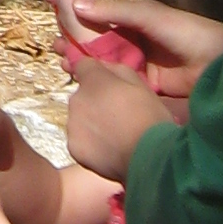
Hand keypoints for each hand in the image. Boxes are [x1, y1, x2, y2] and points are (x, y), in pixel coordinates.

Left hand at [63, 63, 175, 181]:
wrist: (150, 158)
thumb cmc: (150, 118)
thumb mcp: (141, 85)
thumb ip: (118, 71)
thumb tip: (104, 68)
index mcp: (93, 80)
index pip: (83, 65)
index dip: (95, 74)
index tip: (107, 85)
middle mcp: (76, 99)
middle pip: (82, 94)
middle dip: (95, 100)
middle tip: (117, 115)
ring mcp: (72, 125)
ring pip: (79, 118)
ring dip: (91, 122)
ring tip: (114, 135)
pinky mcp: (73, 148)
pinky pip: (79, 139)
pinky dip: (89, 143)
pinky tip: (108, 149)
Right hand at [69, 0, 222, 105]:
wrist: (217, 63)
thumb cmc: (184, 30)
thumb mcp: (147, 13)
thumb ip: (113, 10)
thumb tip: (75, 6)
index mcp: (132, 22)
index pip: (99, 21)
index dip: (78, 22)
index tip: (55, 22)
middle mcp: (131, 43)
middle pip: (96, 45)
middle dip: (75, 45)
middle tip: (55, 48)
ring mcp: (135, 67)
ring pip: (102, 66)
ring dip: (83, 65)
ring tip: (63, 63)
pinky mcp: (140, 89)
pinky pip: (115, 85)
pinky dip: (98, 84)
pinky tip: (81, 83)